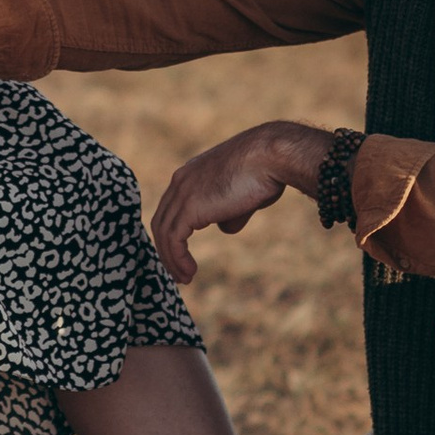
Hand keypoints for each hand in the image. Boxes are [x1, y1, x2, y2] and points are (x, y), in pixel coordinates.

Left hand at [150, 122, 331, 281]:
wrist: (272, 156)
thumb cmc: (267, 171)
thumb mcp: (245, 195)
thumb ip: (230, 211)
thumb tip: (225, 228)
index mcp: (192, 173)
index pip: (172, 207)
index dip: (174, 233)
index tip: (182, 254)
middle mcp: (182, 180)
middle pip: (163, 219)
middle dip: (167, 249)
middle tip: (178, 272)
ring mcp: (183, 192)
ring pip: (164, 231)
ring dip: (171, 259)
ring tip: (184, 278)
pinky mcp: (190, 206)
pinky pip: (174, 238)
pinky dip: (177, 258)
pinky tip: (189, 272)